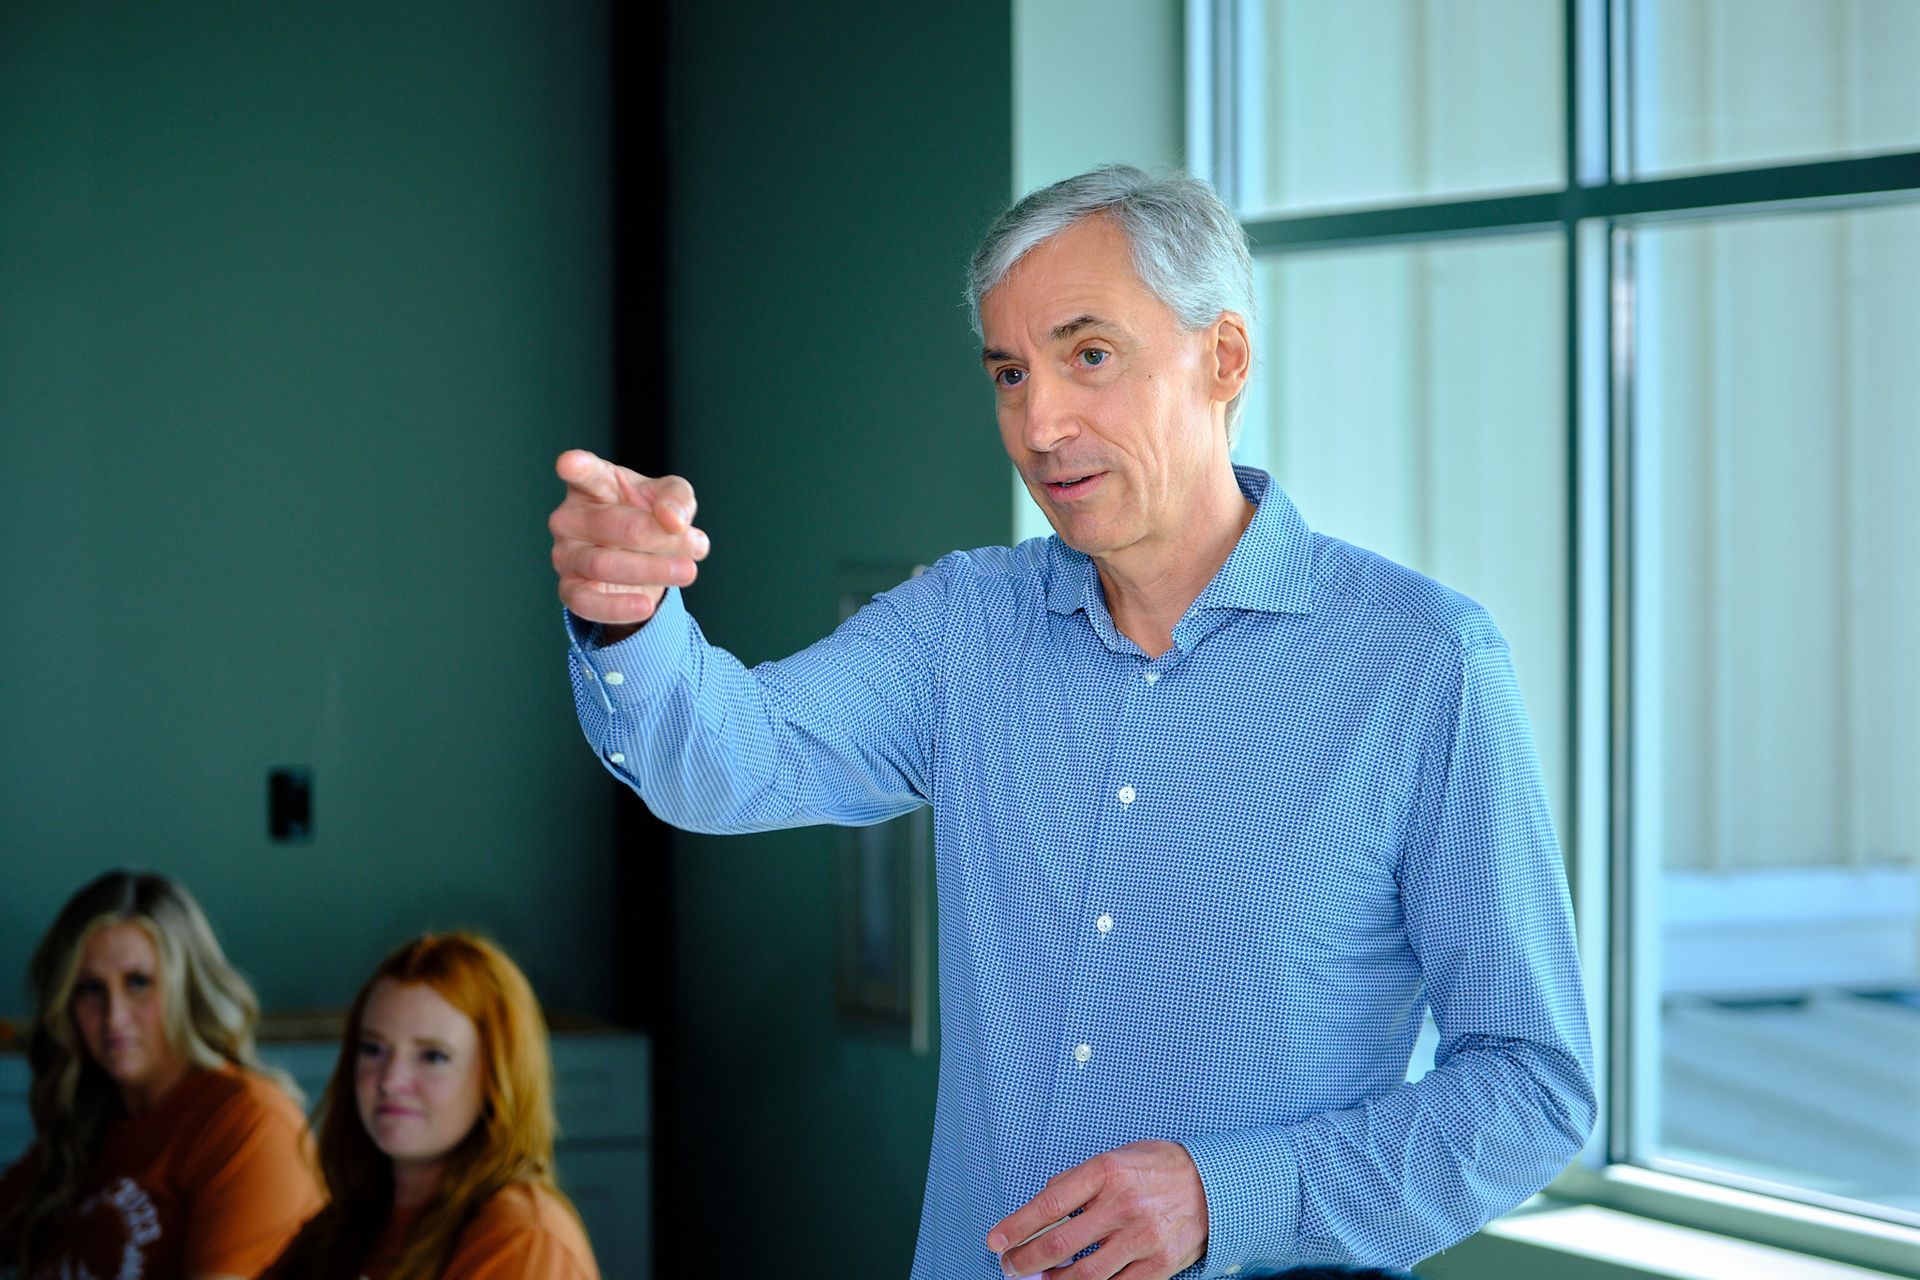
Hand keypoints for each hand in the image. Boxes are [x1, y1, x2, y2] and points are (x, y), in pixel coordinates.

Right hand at [548, 449, 709, 635]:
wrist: (642, 561)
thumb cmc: (649, 516)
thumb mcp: (672, 499)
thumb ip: (677, 499)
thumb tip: (673, 520)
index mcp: (591, 485)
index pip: (583, 473)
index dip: (577, 467)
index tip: (569, 463)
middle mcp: (570, 518)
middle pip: (611, 524)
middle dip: (657, 536)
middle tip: (696, 544)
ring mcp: (565, 554)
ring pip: (601, 564)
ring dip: (650, 569)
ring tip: (688, 571)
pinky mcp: (569, 590)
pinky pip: (586, 602)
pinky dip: (617, 607)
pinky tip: (646, 605)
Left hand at [987, 1140, 1207, 1279]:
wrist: (1216, 1185)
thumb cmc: (1158, 1168)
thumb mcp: (1117, 1156)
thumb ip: (1080, 1180)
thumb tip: (1044, 1204)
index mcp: (1106, 1171)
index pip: (1049, 1203)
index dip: (1016, 1226)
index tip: (995, 1241)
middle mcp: (1123, 1204)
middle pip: (1059, 1244)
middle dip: (1025, 1260)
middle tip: (1010, 1266)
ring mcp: (1142, 1237)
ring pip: (1084, 1274)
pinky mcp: (1159, 1264)